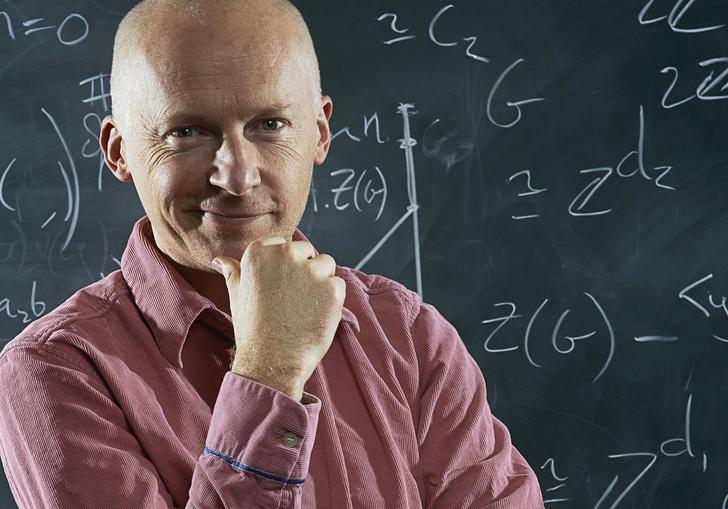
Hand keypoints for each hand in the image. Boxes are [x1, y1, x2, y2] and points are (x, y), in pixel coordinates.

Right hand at [210, 236, 345, 400]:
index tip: (280, 287)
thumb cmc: (252, 329)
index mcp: (259, 251)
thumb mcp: (236, 296)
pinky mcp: (332, 287)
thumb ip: (233, 272)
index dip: (286, 267)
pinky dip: (333, 299)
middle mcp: (285, 254)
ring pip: (326, 264)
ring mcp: (311, 270)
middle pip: (307, 252)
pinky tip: (317, 314)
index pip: (284, 245)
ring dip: (321, 281)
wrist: (272, 361)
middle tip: (293, 299)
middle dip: (305, 271)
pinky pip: (338, 284)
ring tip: (305, 306)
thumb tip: (220, 260)